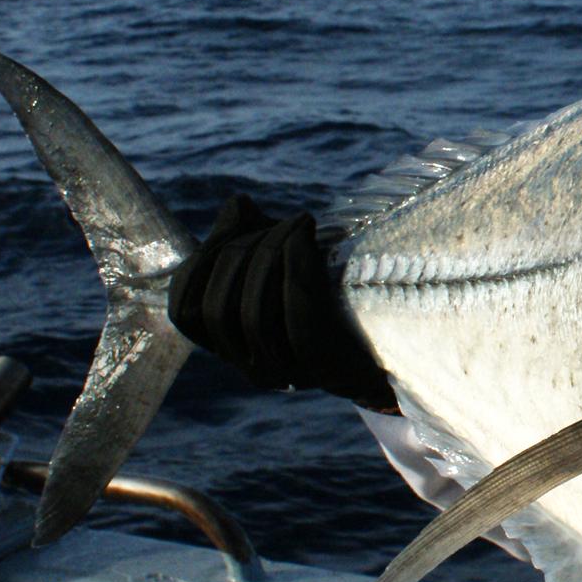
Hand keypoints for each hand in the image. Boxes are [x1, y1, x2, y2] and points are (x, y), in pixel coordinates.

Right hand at [167, 194, 396, 410]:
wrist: (396, 332)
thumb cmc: (331, 287)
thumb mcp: (281, 254)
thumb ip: (251, 233)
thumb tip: (237, 206)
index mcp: (231, 344)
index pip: (184, 311)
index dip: (200, 262)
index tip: (238, 221)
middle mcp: (251, 366)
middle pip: (217, 309)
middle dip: (241, 251)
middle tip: (278, 221)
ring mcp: (288, 374)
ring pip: (254, 317)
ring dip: (271, 256)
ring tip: (297, 224)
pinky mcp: (324, 369)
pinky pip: (298, 323)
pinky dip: (297, 270)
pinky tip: (305, 236)